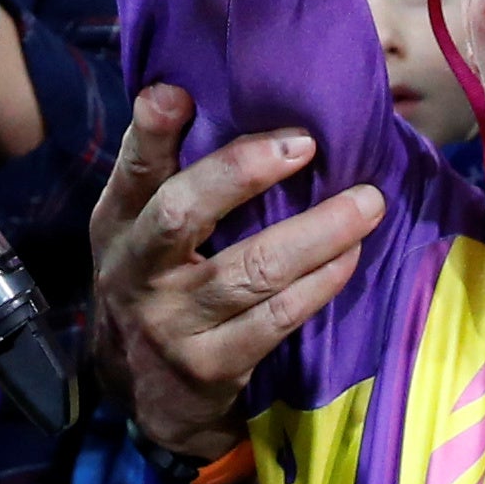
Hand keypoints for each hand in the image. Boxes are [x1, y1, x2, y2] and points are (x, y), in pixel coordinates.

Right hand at [88, 83, 382, 459]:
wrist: (146, 395)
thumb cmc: (159, 281)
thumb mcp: (142, 230)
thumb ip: (168, 171)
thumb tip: (205, 87)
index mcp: (117, 223)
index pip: (131, 170)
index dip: (150, 132)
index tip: (178, 94)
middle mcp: (135, 270)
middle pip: (180, 213)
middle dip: (240, 172)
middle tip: (306, 143)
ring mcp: (171, 323)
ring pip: (250, 271)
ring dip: (317, 233)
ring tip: (367, 203)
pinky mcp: (209, 368)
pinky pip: (276, 319)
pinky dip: (319, 284)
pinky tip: (350, 257)